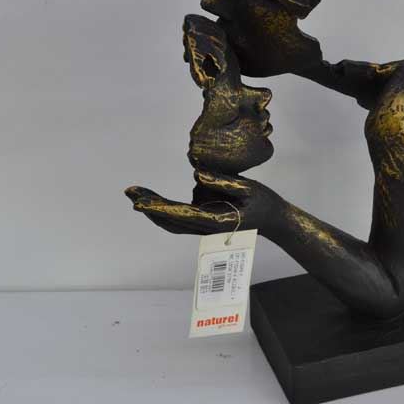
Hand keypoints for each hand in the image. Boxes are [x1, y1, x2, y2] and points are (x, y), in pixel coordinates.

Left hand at [123, 170, 282, 236]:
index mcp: (217, 222)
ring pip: (172, 222)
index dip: (159, 209)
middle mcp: (206, 229)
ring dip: (153, 207)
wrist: (274, 222)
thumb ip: (224, 182)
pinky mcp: (204, 223)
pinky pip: (179, 218)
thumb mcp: (249, 187)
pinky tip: (152, 198)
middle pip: (170, 221)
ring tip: (135, 191)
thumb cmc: (263, 203)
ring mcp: (204, 228)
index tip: (140, 203)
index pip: (182, 215)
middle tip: (129, 192)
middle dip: (149, 207)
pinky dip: (164, 208)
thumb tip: (197, 175)